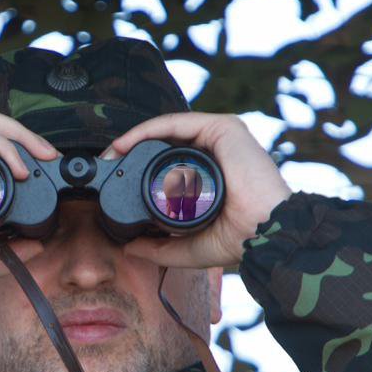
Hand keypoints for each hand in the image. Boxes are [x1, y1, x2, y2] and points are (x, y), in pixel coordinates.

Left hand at [104, 112, 291, 267]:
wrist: (266, 234)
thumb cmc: (237, 240)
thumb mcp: (187, 247)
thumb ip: (159, 248)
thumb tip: (129, 248)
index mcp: (208, 175)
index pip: (167, 164)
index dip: (137, 168)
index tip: (113, 179)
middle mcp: (213, 153)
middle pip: (164, 144)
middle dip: (131, 152)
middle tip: (105, 165)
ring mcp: (218, 138)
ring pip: (167, 131)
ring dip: (133, 139)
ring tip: (110, 155)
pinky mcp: (223, 128)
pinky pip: (175, 123)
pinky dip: (146, 130)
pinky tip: (125, 143)